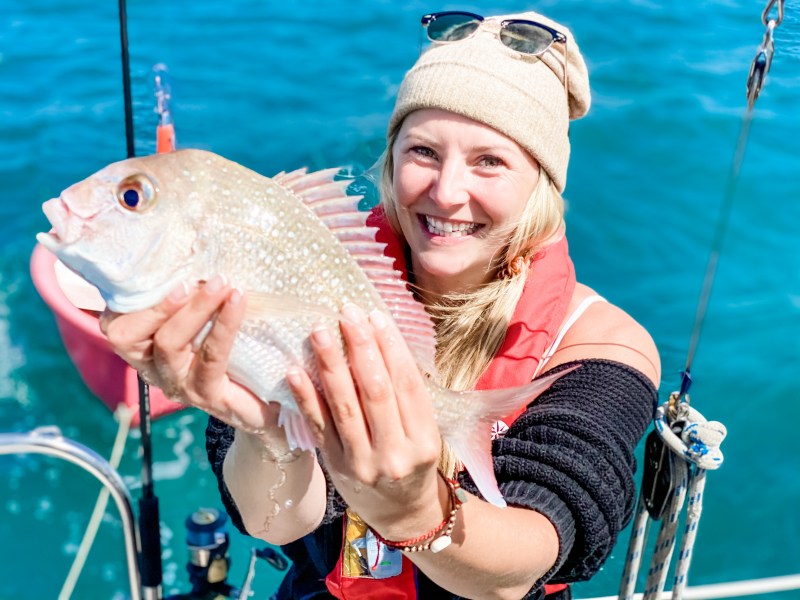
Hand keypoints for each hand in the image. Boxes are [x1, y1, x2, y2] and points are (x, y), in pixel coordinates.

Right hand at [99, 276, 278, 436]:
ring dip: (195, 310)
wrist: (271, 398)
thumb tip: (199, 238)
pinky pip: (211, 359)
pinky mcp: (208, 396)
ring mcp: (178, 384)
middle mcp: (152, 367)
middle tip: (196, 276)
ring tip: (222, 284)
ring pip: (169, 345)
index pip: (115, 323)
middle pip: (129, 335)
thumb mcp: (209, 315)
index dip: (125, 297)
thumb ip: (195, 288)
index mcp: (143, 346)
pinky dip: (224, 326)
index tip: (154, 268)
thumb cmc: (234, 347)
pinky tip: (238, 302)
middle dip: (160, 301)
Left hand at [287, 303, 446, 538]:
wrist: (401, 514)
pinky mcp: (335, 466)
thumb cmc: (413, 462)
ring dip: (331, 365)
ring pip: (345, 406)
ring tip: (319, 331)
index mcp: (424, 440)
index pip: (406, 384)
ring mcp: (362, 462)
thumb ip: (407, 396)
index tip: (375, 315)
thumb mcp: (423, 432)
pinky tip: (295, 371)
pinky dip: (306, 397)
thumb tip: (382, 340)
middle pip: (376, 391)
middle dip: (360, 348)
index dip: (391, 347)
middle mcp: (394, 453)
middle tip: (346, 314)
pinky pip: (319, 426)